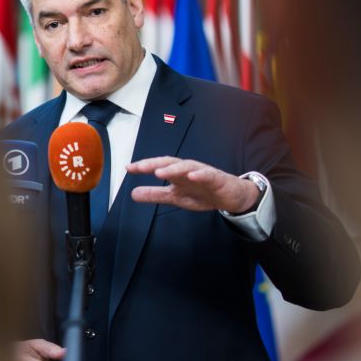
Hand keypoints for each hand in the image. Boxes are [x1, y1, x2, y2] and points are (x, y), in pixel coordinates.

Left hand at [126, 157, 259, 213]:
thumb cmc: (203, 193)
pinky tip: (191, 176)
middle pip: (169, 163)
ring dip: (173, 169)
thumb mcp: (175, 197)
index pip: (158, 167)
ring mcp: (202, 172)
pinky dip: (199, 174)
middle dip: (154, 164)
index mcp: (177, 174)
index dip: (144, 166)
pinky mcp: (216, 179)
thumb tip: (132, 194)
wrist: (230, 197)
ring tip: (160, 172)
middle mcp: (187, 170)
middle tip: (140, 167)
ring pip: (186, 167)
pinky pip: (208, 175)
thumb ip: (155, 194)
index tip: (129, 168)